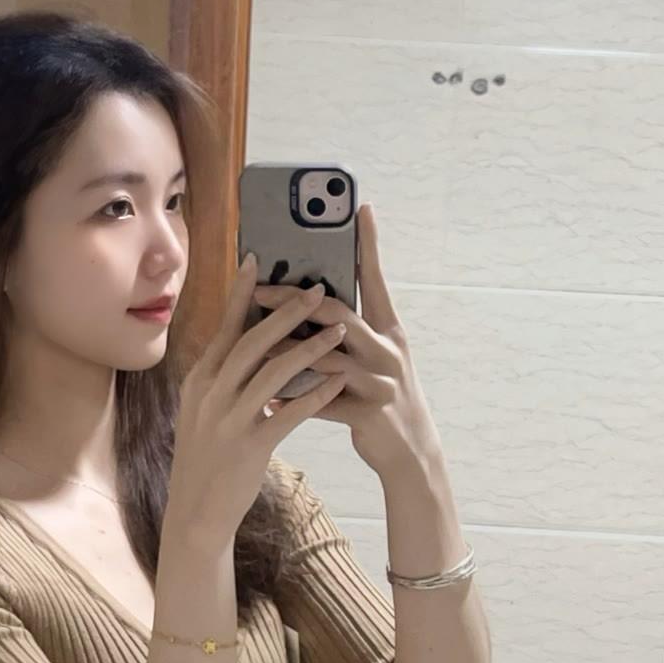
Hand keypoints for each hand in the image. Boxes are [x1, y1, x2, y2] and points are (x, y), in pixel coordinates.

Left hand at [252, 202, 440, 476]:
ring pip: (326, 357)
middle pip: (339, 314)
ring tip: (252, 341)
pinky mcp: (370, 413)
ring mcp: (381, 382)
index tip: (360, 208)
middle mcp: (388, 350)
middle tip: (260, 288)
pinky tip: (269, 398)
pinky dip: (293, 401)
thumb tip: (307, 306)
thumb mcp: (374, 361)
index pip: (376, 280)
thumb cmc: (382, 400)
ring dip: (286, 349)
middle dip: (296, 300)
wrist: (411, 453)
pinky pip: (323, 403)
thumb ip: (347, 335)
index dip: (369, 245)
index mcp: (389, 331)